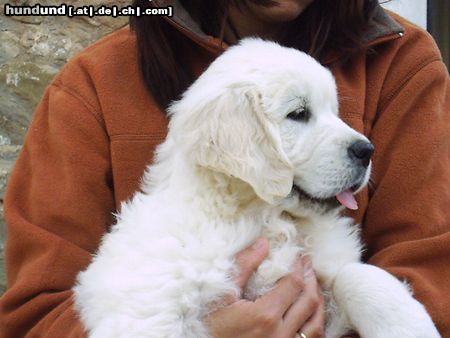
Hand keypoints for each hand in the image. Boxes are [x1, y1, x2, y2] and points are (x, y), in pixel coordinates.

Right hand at [204, 238, 324, 337]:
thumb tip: (263, 243)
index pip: (293, 283)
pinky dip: (316, 322)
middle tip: (307, 264)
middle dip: (311, 279)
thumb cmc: (211, 328)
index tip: (298, 255)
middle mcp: (281, 334)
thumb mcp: (222, 295)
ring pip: (316, 323)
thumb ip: (244, 267)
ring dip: (318, 301)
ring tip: (313, 285)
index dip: (299, 266)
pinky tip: (311, 312)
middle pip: (309, 300)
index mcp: (265, 315)